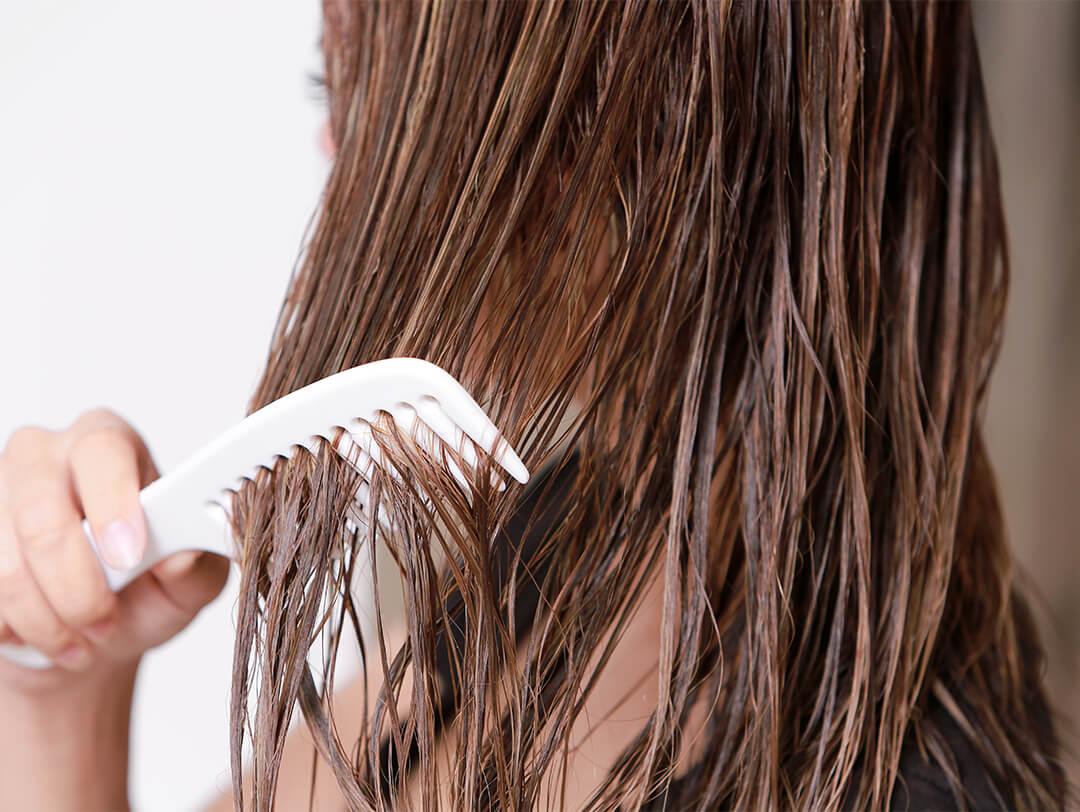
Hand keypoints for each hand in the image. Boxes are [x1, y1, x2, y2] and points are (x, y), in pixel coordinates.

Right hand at [0, 409, 228, 688]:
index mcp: (112, 444)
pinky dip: (13, 626)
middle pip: (44, 515)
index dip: (114, 506)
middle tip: (104, 622)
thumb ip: (195, 566)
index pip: (103, 452)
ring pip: (8, 564)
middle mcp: (47, 453)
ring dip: (46, 619)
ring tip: (80, 640)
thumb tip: (182, 555)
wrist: (88, 627)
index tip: (128, 558)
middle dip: (76, 587)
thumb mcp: (186, 582)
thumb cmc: (145, 589)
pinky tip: (41, 629)